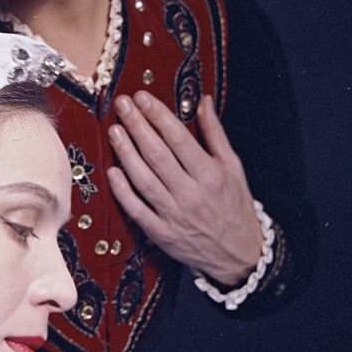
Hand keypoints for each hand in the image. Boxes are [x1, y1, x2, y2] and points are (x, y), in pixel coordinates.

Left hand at [106, 92, 261, 285]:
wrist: (239, 254)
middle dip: (138, 126)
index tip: (143, 97)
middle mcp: (191, 193)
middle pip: (157, 155)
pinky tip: (112, 171)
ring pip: (144, 179)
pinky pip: (137, 209)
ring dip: (126, 153)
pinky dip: (123, 191)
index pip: (179, 138)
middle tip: (122, 105)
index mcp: (210, 175)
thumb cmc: (234, 205)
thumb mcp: (233, 167)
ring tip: (114, 130)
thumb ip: (215, 133)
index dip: (158, 116)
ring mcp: (173, 214)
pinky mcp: (161, 233)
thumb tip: (204, 101)